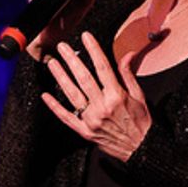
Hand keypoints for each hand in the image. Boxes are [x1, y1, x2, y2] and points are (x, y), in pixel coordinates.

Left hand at [41, 31, 152, 161]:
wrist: (140, 149)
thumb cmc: (141, 124)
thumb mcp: (140, 97)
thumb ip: (129, 75)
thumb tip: (127, 55)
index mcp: (117, 96)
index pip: (103, 67)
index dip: (93, 50)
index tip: (86, 37)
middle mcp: (102, 107)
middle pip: (84, 78)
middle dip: (72, 60)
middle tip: (62, 47)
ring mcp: (91, 119)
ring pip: (72, 94)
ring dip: (60, 77)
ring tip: (52, 63)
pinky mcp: (84, 131)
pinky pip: (66, 117)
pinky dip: (55, 106)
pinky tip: (46, 95)